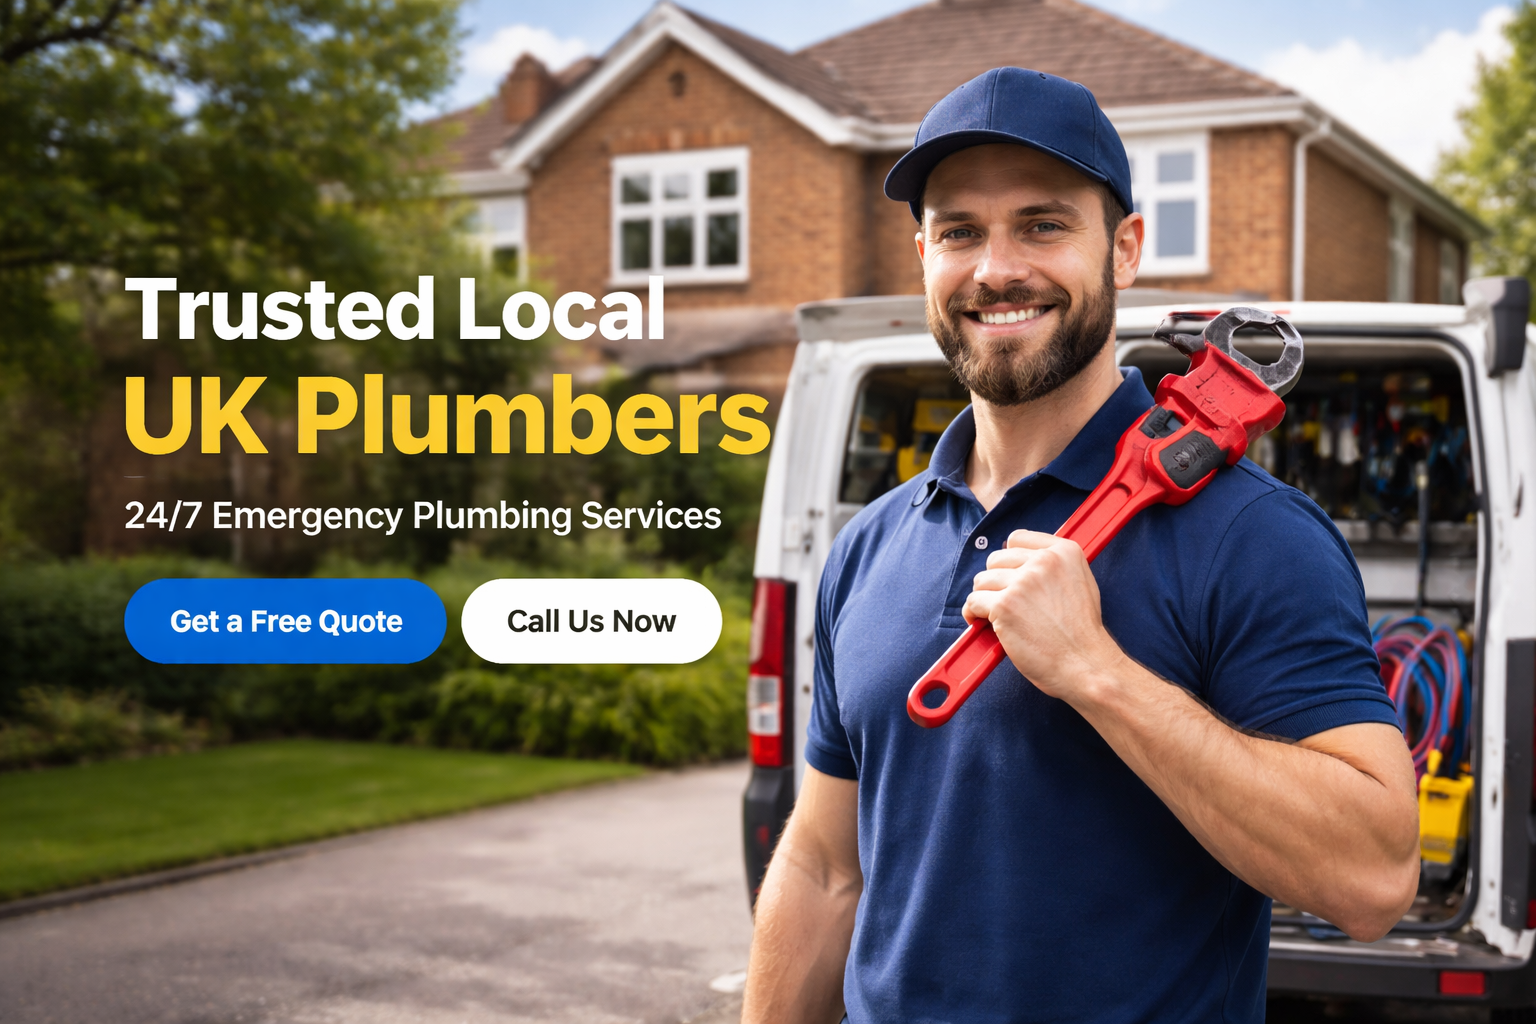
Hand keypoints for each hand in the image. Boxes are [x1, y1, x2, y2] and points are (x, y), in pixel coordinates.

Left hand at [963, 529, 1126, 701]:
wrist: (1085, 663)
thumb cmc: (1082, 633)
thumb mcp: (1081, 583)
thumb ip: (1054, 567)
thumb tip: (1023, 560)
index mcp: (1063, 552)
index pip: (1017, 539)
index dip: (1009, 560)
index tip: (1009, 575)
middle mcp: (1043, 561)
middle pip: (996, 559)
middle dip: (996, 581)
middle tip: (1004, 602)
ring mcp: (1022, 582)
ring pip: (982, 580)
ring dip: (985, 598)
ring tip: (995, 614)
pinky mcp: (1004, 605)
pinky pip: (973, 602)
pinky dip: (973, 614)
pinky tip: (981, 622)